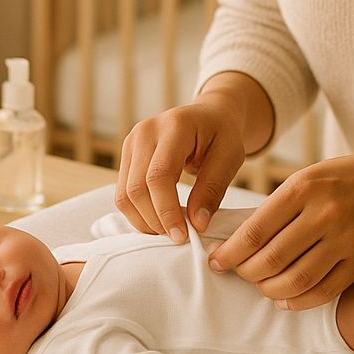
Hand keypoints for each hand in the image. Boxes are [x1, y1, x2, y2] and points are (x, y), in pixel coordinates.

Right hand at [115, 99, 246, 241]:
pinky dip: (138, 212)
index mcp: (175, 126)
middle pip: (137, 187)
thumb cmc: (222, 135)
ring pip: (124, 193)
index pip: (159, 175)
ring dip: (144, 220)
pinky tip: (159, 220)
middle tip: (178, 237)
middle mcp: (146, 131)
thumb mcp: (230, 157)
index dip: (167, 210)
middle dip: (155, 220)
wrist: (209, 115)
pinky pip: (123, 192)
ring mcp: (132, 141)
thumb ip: (213, 188)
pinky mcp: (127, 154)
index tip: (183, 236)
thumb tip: (197, 224)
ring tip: (169, 231)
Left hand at [206, 148, 353, 310]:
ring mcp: (344, 240)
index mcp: (304, 187)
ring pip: (295, 280)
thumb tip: (242, 239)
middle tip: (236, 272)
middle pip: (271, 259)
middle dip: (245, 272)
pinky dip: (298, 301)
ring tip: (260, 285)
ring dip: (269, 289)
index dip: (230, 251)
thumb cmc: (347, 177)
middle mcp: (323, 214)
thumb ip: (280, 205)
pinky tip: (285, 299)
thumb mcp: (310, 176)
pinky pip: (323, 291)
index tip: (215, 260)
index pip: (255, 229)